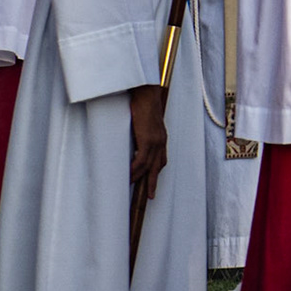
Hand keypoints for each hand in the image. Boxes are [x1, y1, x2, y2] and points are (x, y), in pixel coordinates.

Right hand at [129, 84, 168, 198]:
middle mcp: (161, 141)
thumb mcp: (144, 123)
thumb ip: (142, 133)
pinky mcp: (148, 140)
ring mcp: (156, 141)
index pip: (161, 159)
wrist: (146, 94)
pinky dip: (135, 170)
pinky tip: (129, 176)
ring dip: (140, 178)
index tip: (152, 182)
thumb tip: (133, 141)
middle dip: (153, 182)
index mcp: (161, 138)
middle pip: (158, 167)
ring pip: (149, 166)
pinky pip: (141, 160)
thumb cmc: (143, 105)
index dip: (156, 172)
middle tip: (150, 196)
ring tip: (132, 187)